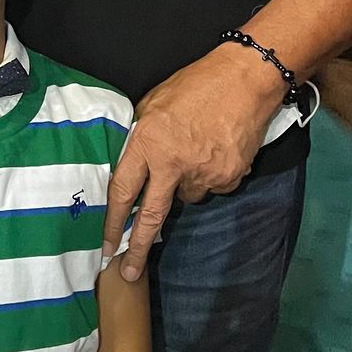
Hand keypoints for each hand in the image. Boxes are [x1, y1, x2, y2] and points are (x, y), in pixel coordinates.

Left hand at [102, 46, 281, 279]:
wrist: (245, 80)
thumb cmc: (195, 85)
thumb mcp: (152, 104)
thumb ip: (140, 138)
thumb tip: (133, 163)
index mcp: (147, 144)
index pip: (123, 192)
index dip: (112, 222)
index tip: (105, 246)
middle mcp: (173, 165)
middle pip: (152, 217)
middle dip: (138, 248)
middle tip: (129, 271)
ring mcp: (204, 174)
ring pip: (187, 197)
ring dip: (185, 184)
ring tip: (194, 151)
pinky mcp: (229, 177)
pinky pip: (213, 187)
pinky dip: (211, 175)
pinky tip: (215, 150)